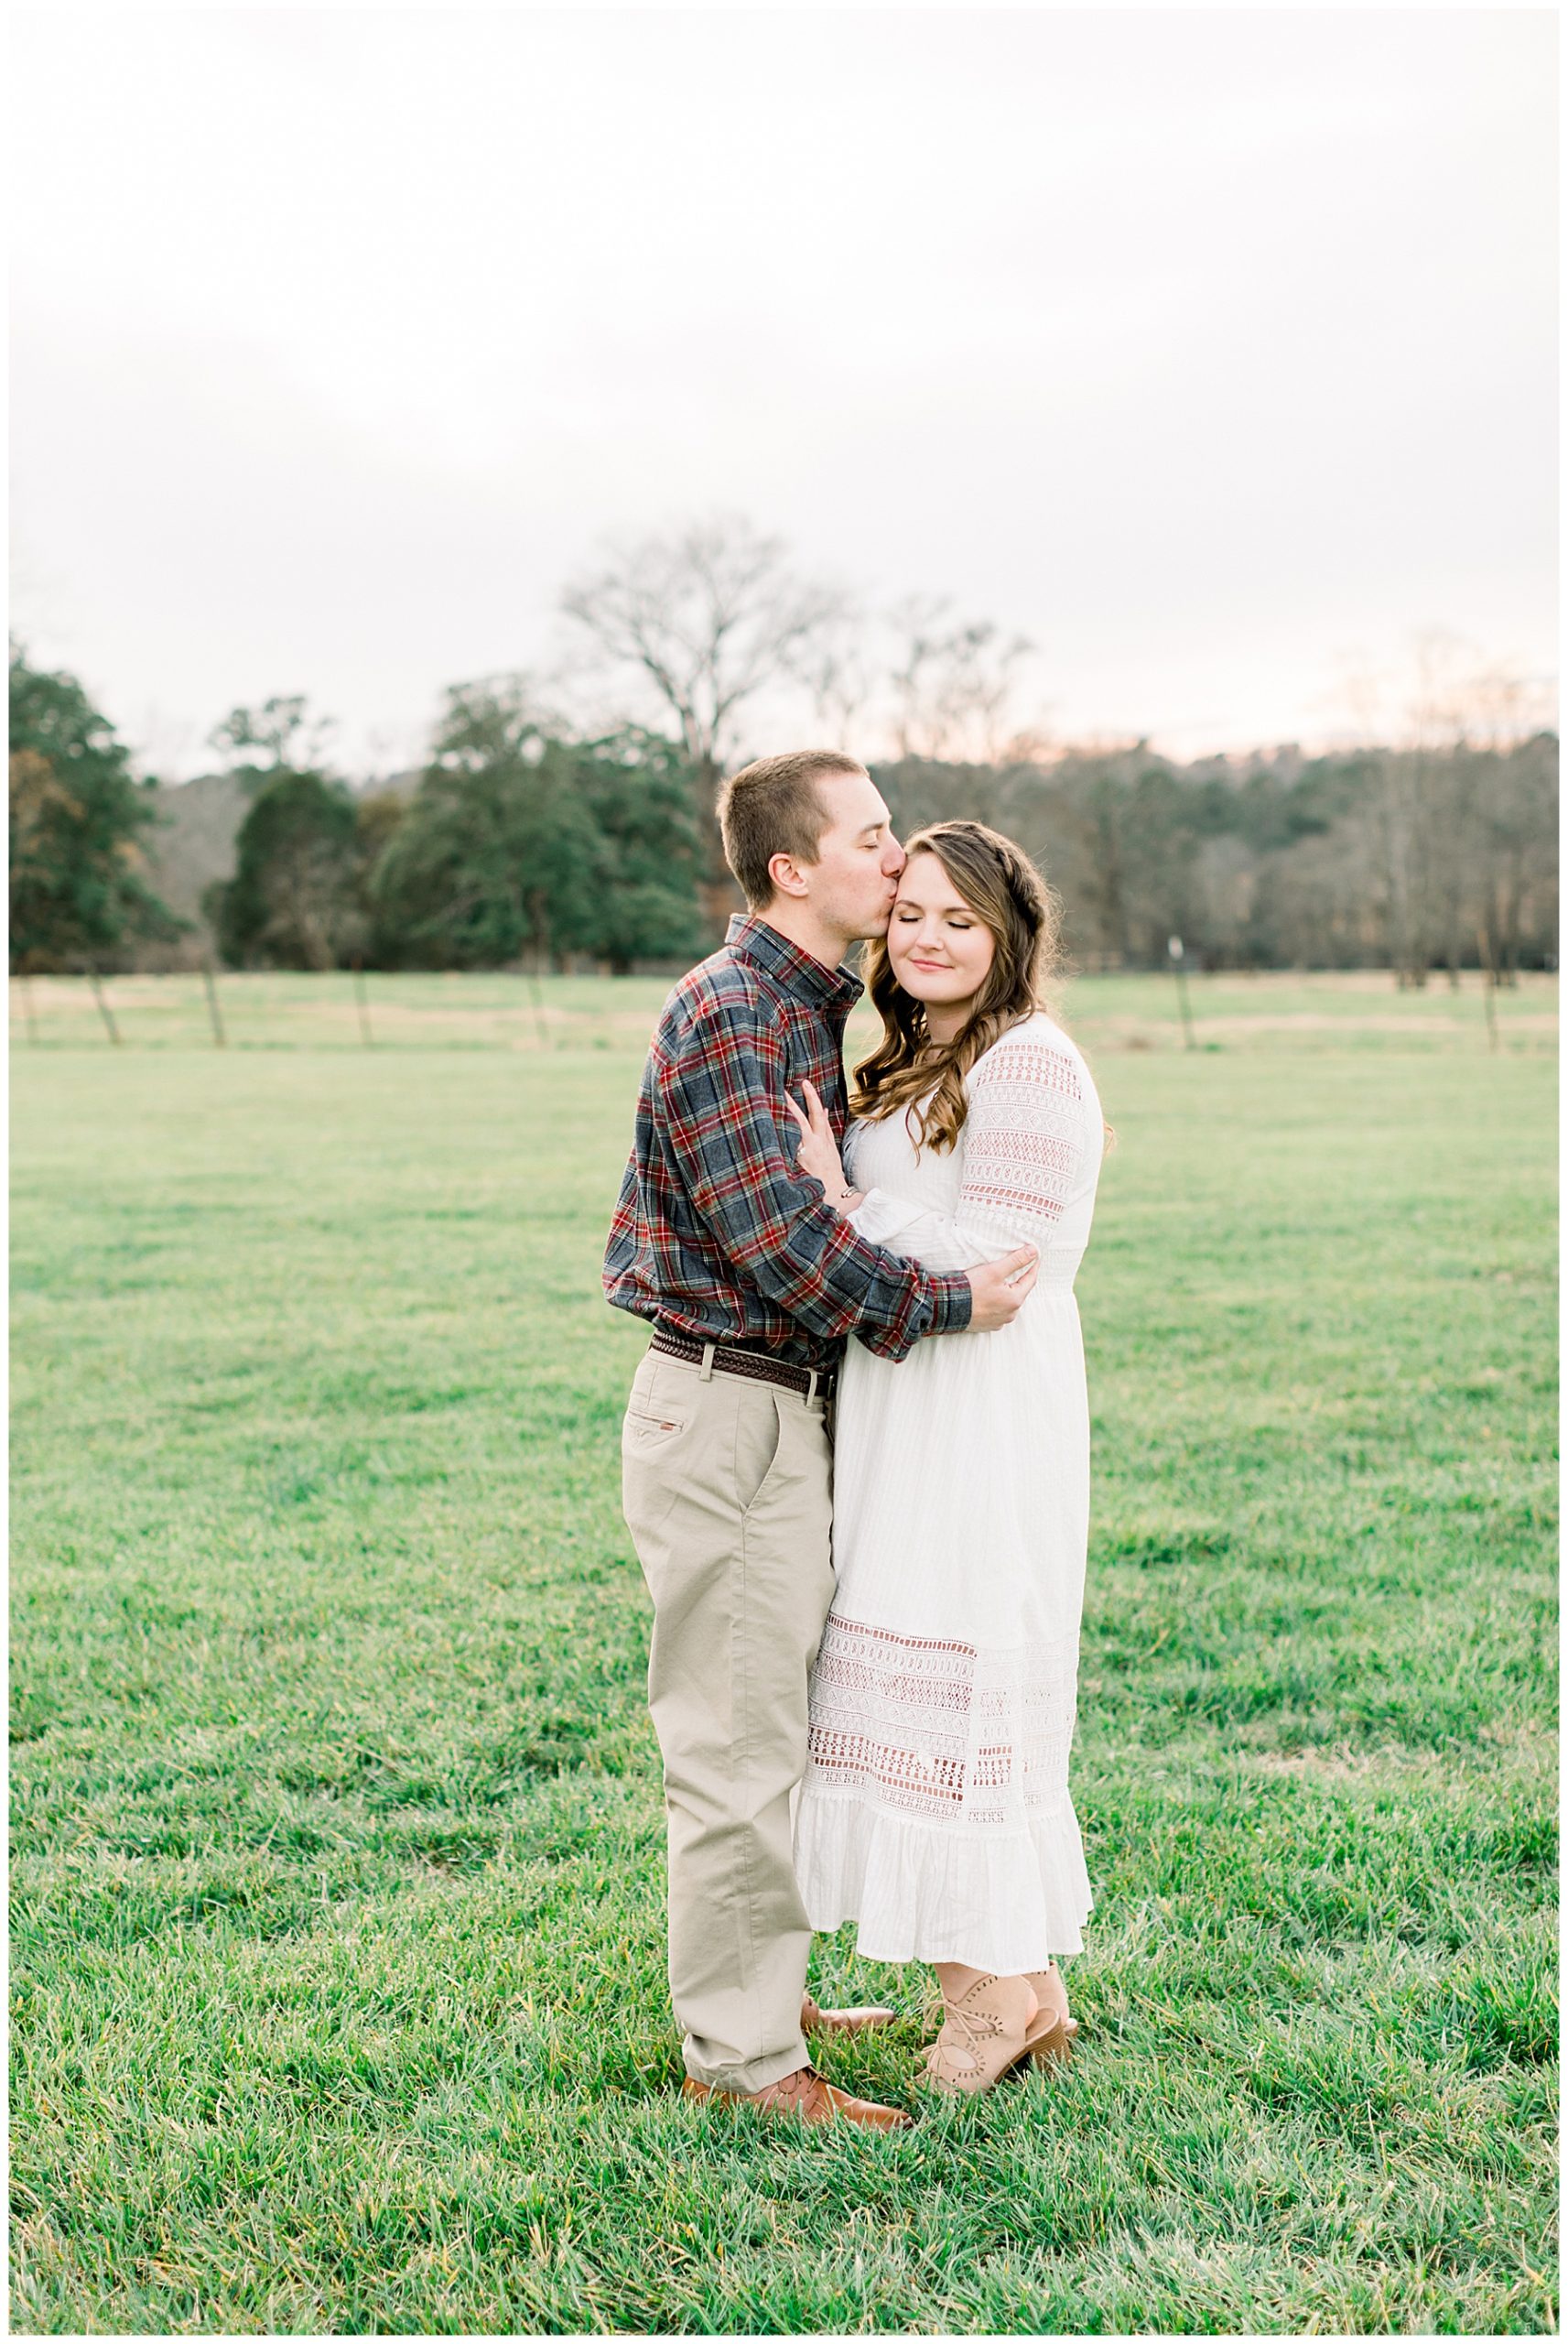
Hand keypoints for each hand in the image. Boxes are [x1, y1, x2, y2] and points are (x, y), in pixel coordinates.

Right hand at [783, 1080, 853, 1202]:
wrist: (836, 1196)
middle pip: (814, 1114)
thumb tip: (779, 1141)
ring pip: (822, 1119)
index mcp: (809, 1148)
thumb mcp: (796, 1173)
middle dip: (808, 1097)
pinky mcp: (832, 1149)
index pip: (799, 1122)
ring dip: (815, 1103)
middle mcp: (819, 1143)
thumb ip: (789, 1156)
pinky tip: (823, 1109)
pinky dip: (824, 1117)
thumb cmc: (813, 1188)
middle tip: (802, 1082)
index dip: (791, 1108)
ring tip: (809, 1088)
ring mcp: (827, 1144)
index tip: (783, 1095)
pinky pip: (827, 1128)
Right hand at [965, 1245, 1038, 1330]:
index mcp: (1015, 1300)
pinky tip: (986, 1296)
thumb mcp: (994, 1270)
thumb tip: (1033, 1251)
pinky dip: (995, 1303)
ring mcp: (999, 1321)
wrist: (948, 1309)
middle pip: (1019, 1292)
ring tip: (996, 1283)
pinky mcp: (988, 1325)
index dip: (1032, 1266)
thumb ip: (1016, 1260)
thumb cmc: (971, 1290)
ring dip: (1005, 1292)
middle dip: (1016, 1280)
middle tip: (1011, 1268)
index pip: (1030, 1279)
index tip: (1034, 1257)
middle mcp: (1010, 1314)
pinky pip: (997, 1311)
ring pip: (1007, 1302)